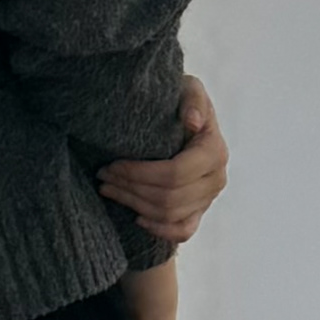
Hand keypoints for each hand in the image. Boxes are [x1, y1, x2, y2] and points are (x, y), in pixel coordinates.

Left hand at [98, 76, 228, 243]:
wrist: (185, 116)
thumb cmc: (181, 100)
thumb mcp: (188, 89)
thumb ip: (193, 99)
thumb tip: (192, 121)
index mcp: (214, 151)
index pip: (175, 173)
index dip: (139, 174)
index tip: (112, 164)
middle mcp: (216, 178)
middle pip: (169, 197)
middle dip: (131, 189)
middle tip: (103, 176)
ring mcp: (209, 198)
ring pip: (170, 214)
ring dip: (135, 205)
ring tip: (109, 189)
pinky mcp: (200, 210)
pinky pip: (184, 230)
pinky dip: (160, 229)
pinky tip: (137, 217)